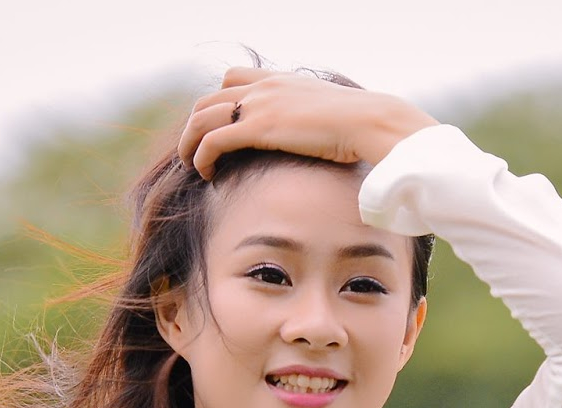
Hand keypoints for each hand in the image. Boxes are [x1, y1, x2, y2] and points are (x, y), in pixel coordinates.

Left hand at [177, 67, 439, 179]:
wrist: (370, 121)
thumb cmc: (363, 126)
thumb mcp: (334, 114)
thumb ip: (319, 120)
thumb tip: (331, 139)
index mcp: (281, 80)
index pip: (232, 79)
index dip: (219, 102)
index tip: (220, 129)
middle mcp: (264, 87)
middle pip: (209, 99)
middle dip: (196, 125)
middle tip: (196, 151)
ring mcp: (259, 105)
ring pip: (202, 118)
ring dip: (190, 142)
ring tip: (193, 165)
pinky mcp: (258, 128)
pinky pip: (213, 140)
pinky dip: (202, 157)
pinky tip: (208, 174)